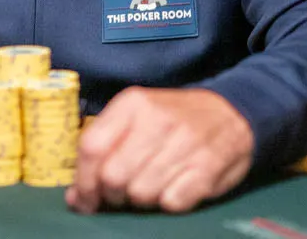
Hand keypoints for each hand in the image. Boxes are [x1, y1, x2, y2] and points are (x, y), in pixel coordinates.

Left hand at [66, 87, 253, 213]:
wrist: (231, 113)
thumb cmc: (174, 121)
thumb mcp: (137, 118)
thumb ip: (104, 151)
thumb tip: (76, 198)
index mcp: (133, 103)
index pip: (91, 147)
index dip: (83, 181)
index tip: (84, 198)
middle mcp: (157, 119)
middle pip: (113, 176)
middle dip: (113, 195)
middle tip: (124, 192)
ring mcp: (184, 142)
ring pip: (141, 194)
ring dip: (142, 200)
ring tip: (153, 185)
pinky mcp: (207, 166)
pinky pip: (171, 202)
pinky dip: (169, 203)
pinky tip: (175, 187)